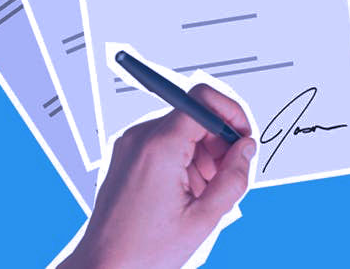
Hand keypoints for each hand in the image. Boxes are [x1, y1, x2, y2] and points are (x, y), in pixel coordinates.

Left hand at [60, 84, 256, 268]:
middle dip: (220, 142)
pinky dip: (185, 161)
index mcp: (158, 147)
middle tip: (227, 175)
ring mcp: (130, 146)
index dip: (231, 113)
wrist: (102, 268)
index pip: (202, 99)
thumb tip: (247, 149)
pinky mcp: (127, 156)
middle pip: (195, 116)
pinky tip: (186, 193)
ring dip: (203, 156)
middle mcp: (140, 138)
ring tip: (202, 193)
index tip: (243, 136)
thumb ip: (234, 178)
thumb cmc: (141, 251)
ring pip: (183, 131)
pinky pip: (166, 144)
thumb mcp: (203, 219)